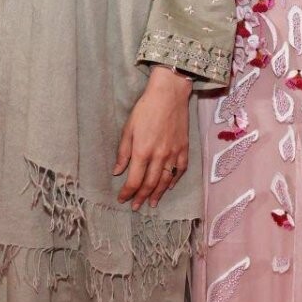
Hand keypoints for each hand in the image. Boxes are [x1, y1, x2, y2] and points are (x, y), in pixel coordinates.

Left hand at [115, 66, 190, 210]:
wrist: (169, 94)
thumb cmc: (145, 108)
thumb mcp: (128, 128)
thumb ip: (123, 152)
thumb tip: (117, 172)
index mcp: (142, 151)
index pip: (134, 180)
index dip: (127, 193)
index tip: (122, 199)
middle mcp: (159, 156)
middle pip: (150, 184)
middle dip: (141, 197)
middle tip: (136, 206)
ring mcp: (173, 153)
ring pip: (166, 180)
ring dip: (157, 194)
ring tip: (152, 203)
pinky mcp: (184, 148)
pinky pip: (180, 170)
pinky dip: (174, 181)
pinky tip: (169, 186)